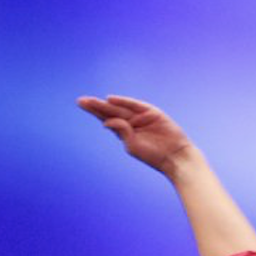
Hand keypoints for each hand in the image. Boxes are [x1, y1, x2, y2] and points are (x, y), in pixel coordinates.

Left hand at [77, 95, 193, 173]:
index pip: (107, 119)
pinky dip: (123, 102)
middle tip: (81, 101)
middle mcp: (131, 122)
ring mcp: (140, 116)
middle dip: (96, 106)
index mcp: (124, 132)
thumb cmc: (153, 155)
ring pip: (120, 108)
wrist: (174, 156)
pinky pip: (135, 105)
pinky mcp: (151, 112)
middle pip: (110, 111)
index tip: (82, 103)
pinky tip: (110, 100)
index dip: (95, 111)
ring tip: (90, 101)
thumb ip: (121, 132)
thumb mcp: (133, 145)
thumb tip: (106, 122)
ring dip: (105, 104)